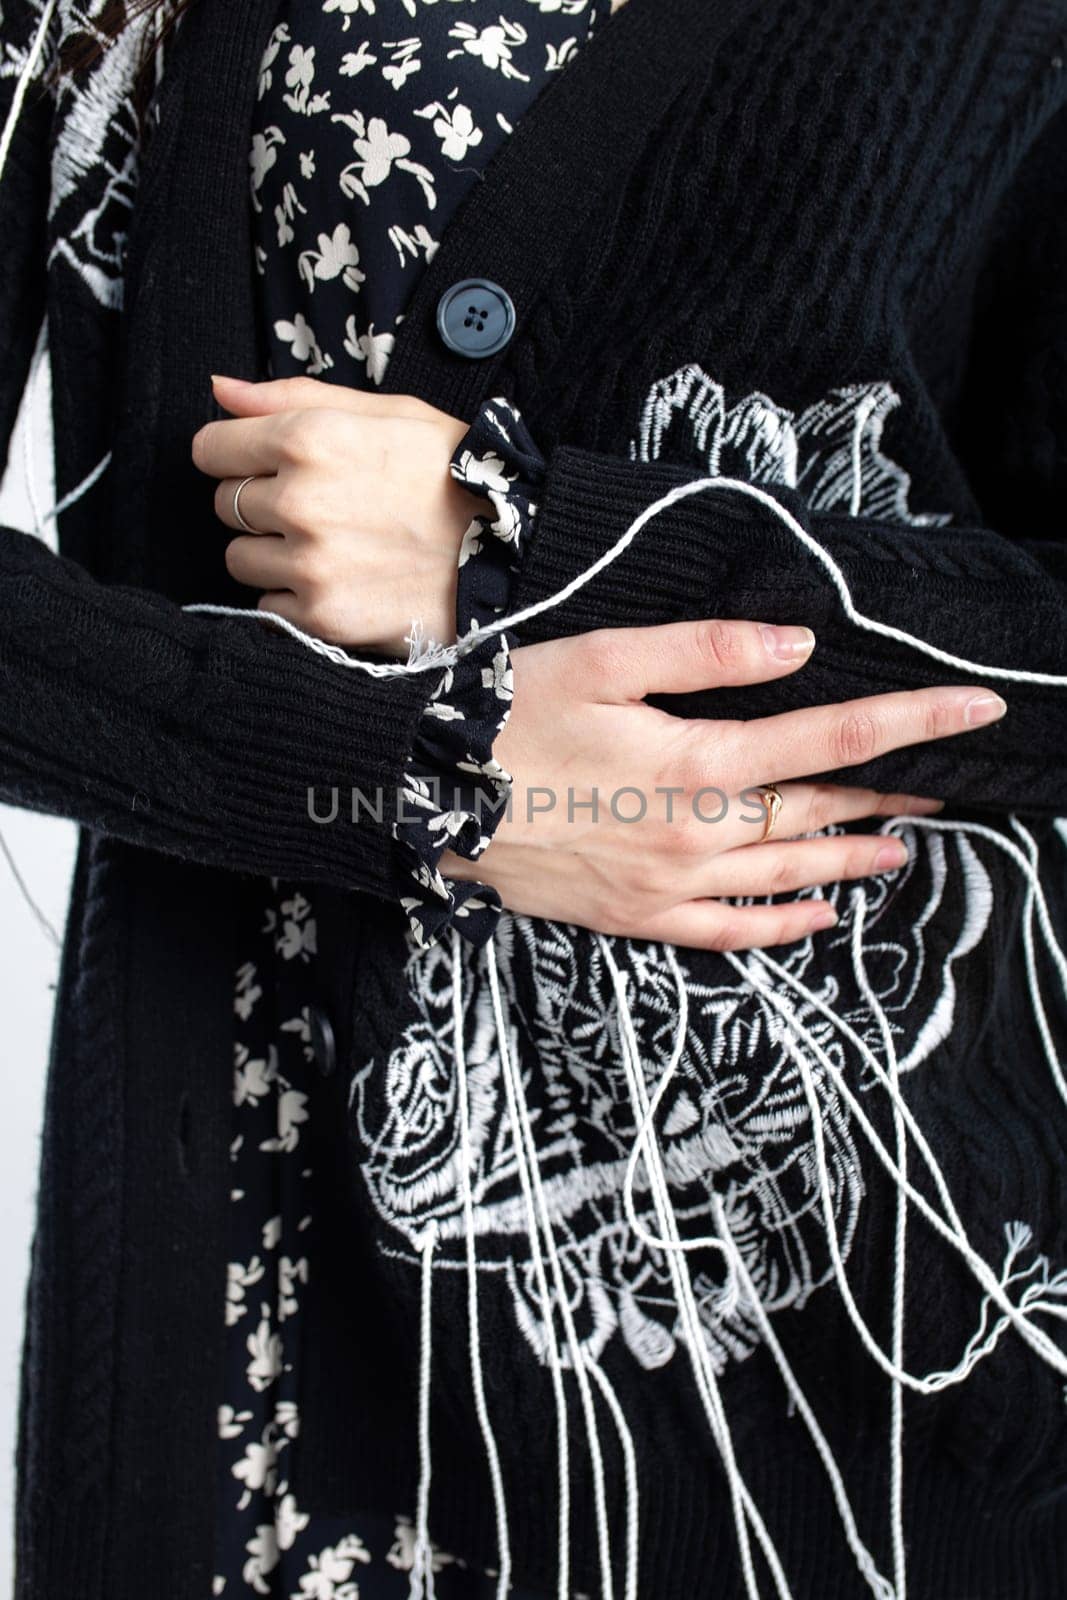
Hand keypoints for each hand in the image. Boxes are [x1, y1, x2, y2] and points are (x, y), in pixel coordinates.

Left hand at [191, 374, 490, 653]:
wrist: (511, 554)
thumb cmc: (453, 474)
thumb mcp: (387, 411)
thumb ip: (293, 397)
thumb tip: (220, 390)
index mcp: (308, 438)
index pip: (211, 448)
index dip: (236, 454)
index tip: (266, 465)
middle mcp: (299, 501)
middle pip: (224, 504)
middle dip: (260, 503)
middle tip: (320, 508)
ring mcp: (309, 564)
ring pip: (240, 559)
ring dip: (273, 554)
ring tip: (332, 548)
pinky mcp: (322, 617)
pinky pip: (268, 608)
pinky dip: (295, 600)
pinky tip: (342, 582)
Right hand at [442, 618, 1006, 948]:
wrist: (422, 797)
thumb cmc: (508, 716)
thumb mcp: (604, 660)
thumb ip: (706, 651)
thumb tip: (799, 645)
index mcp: (698, 761)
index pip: (832, 738)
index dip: (911, 721)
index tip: (978, 711)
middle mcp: (698, 833)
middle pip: (819, 812)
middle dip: (891, 795)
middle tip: (946, 784)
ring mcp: (669, 885)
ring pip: (787, 877)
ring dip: (852, 861)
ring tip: (902, 850)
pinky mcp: (635, 917)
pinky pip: (729, 932)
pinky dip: (782, 926)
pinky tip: (818, 917)